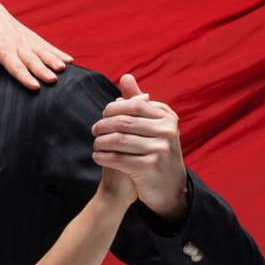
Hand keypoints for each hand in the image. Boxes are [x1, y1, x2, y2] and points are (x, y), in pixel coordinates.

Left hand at [0, 0, 73, 89]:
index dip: (25, 76)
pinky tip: (69, 60)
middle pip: (31, 59)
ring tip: (63, 68)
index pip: (14, 65)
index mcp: (2, 48)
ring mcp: (26, 39)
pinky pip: (46, 45)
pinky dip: (58, 52)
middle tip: (53, 79)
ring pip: (42, 51)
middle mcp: (16, 43)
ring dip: (53, 60)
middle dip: (42, 70)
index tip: (35, 86)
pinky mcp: (31, 36)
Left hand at [91, 74, 187, 219]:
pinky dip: (103, 156)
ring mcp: (161, 150)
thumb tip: (125, 77)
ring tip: (96, 144)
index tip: (103, 116)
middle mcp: (168, 132)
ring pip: (118, 140)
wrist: (170, 187)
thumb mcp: (153, 125)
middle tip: (94, 130)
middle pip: (124, 122)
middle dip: (103, 125)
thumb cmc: (157, 151)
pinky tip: (97, 157)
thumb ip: (138, 102)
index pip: (134, 105)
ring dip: (100, 142)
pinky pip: (118, 158)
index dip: (113, 108)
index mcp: (167, 118)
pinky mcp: (150, 168)